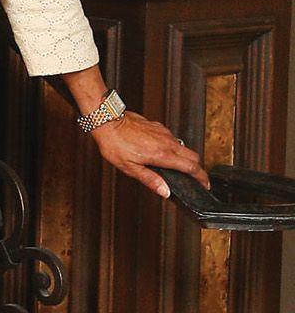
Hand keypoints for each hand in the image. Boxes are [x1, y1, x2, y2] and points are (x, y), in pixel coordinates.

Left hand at [92, 111, 210, 199]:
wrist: (108, 120)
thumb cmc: (115, 143)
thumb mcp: (130, 167)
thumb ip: (150, 179)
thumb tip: (165, 191)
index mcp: (162, 155)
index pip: (191, 167)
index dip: (201, 177)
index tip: (205, 184)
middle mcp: (167, 142)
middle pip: (193, 156)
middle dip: (197, 168)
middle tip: (195, 178)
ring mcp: (164, 133)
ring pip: (183, 147)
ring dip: (185, 157)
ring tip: (177, 167)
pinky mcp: (158, 127)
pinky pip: (172, 139)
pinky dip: (173, 148)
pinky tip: (162, 153)